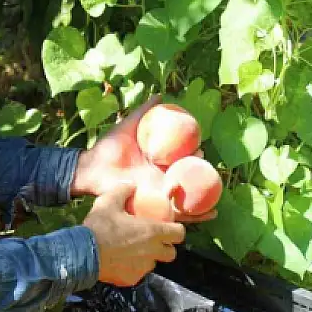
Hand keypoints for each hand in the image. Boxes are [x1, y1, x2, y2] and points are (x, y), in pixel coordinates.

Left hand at [71, 96, 216, 223]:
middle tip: (208, 167)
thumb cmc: (108, 147)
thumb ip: (143, 111)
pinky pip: (178, 213)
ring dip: (205, 197)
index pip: (181, 158)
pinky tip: (211, 213)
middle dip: (202, 174)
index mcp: (157, 161)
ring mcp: (159, 192)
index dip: (193, 154)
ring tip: (218, 195)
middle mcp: (160, 177)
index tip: (200, 147)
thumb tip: (160, 96)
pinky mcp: (156, 207)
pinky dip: (195, 215)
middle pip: (187, 177)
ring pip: (187, 197)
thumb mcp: (128, 126)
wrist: (93, 169)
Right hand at [82, 181, 185, 286]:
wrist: (83, 254)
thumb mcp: (108, 202)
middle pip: (171, 253)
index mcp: (152, 232)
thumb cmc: (99, 227)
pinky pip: (138, 273)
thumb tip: (131, 185)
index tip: (167, 226)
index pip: (179, 234)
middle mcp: (152, 252)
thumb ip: (123, 191)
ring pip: (153, 264)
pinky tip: (120, 261)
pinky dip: (133, 268)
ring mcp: (143, 268)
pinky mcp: (132, 279)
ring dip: (148, 257)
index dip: (176, 230)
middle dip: (165, 247)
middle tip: (152, 240)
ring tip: (132, 250)